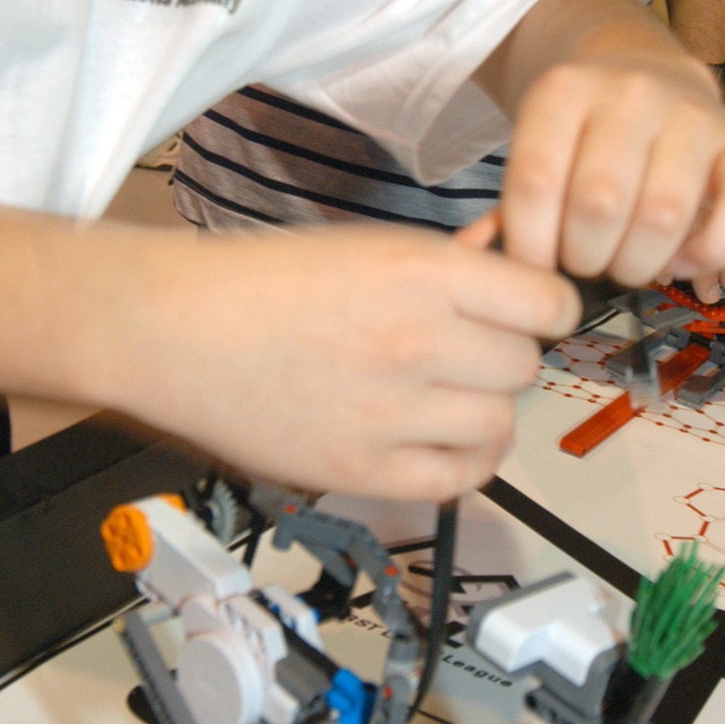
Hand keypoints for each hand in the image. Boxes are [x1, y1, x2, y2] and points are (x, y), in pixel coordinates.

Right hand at [120, 225, 576, 501]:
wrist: (176, 329)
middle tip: (465, 346)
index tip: (528, 310)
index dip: (542, 305)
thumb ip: (450, 259)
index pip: (548, 303)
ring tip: (444, 392)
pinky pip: (459, 479)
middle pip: (524, 365)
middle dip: (502, 352)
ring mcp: (391, 414)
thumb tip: (509, 256)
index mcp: (422, 274)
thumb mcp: (367, 244)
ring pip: (500, 423)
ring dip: (482, 407)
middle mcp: (417, 344)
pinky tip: (441, 436)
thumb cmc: (260, 280)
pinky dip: (464, 461)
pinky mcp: (363, 470)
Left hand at [489, 52, 724, 293]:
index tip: (536, 267)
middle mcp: (631, 94)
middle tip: (585, 260)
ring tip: (626, 262)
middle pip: (600, 204)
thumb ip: (518, 205)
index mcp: (565, 90)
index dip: (531, 246)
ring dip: (638, 264)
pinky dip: (708, 254)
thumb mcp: (538, 145)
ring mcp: (691, 114)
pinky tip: (679, 259)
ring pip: (664, 215)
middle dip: (585, 258)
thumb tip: (497, 268)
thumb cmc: (584, 131)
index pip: (536, 183)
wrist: (644, 69)